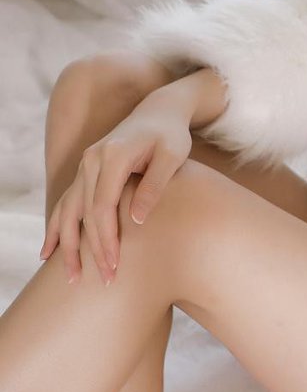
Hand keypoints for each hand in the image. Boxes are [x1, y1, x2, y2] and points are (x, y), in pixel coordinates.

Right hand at [40, 102, 194, 285]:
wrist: (159, 111)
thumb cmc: (171, 135)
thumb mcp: (173, 156)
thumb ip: (154, 185)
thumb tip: (137, 220)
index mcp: (113, 155)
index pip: (103, 206)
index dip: (106, 239)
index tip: (115, 266)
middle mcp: (92, 159)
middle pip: (85, 212)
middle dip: (91, 250)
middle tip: (105, 281)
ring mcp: (86, 164)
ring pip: (69, 210)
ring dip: (68, 245)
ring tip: (71, 278)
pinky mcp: (86, 170)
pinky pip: (67, 202)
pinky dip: (57, 227)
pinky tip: (48, 252)